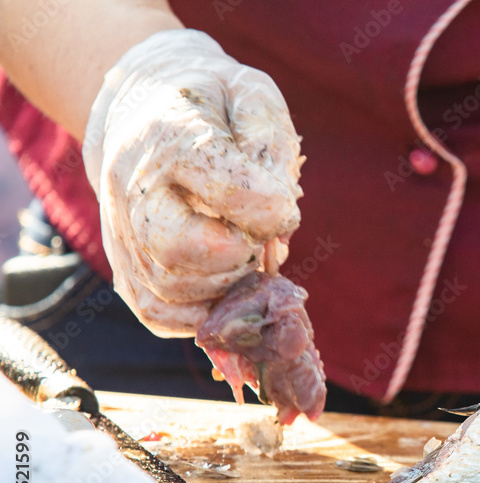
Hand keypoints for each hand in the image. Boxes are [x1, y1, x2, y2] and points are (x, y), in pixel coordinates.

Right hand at [83, 29, 302, 336]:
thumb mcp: (251, 95)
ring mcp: (120, 232)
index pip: (227, 190)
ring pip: (171, 291)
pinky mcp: (125, 267)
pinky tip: (228, 288)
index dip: (273, 209)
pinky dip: (203, 315)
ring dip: (227, 289)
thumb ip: (271, 145)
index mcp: (170, 137)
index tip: (285, 206)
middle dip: (238, 256)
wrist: (140, 105)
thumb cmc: (212, 103)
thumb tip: (279, 222)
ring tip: (247, 259)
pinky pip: (158, 314)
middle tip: (258, 241)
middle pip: (179, 249)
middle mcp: (133, 188)